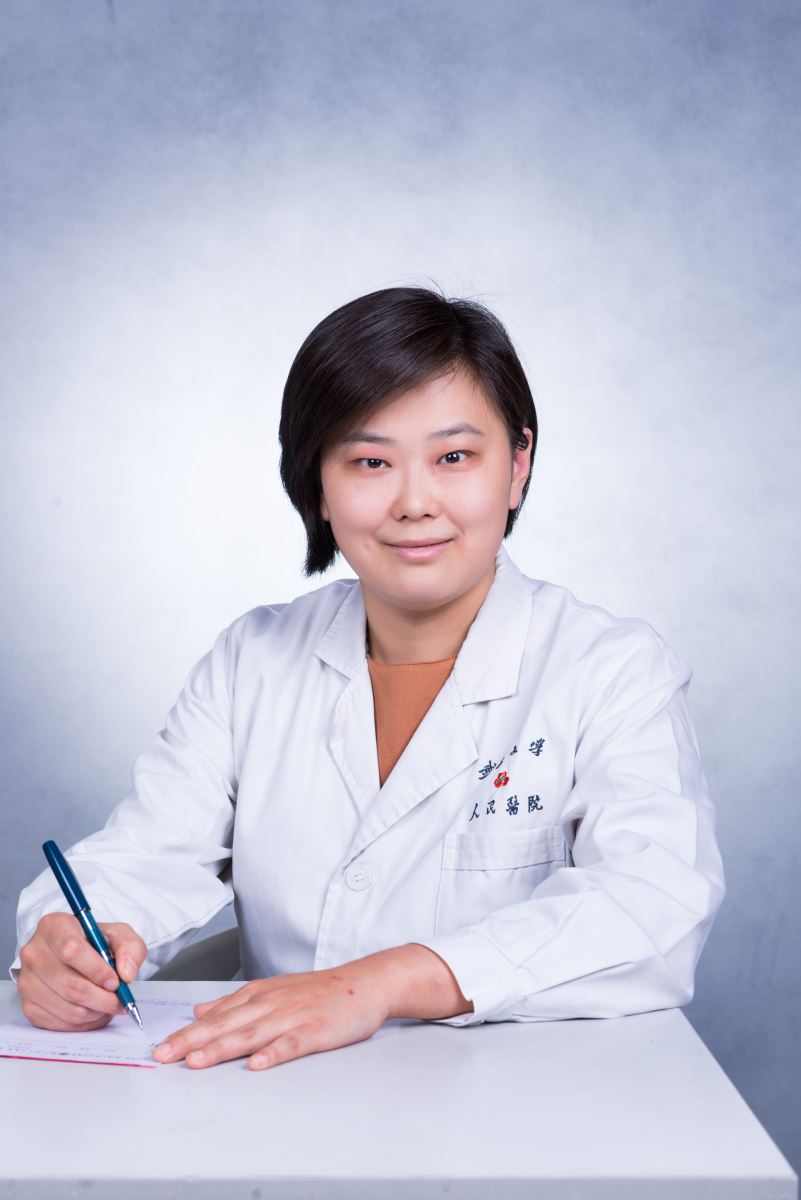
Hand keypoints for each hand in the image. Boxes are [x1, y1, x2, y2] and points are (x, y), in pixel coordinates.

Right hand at [17, 912, 146, 1031]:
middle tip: (119, 1000)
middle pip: (71, 985)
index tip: (115, 980)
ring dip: (96, 1012)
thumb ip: (130, 948)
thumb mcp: (119, 934)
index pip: (71, 950)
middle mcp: (34, 953)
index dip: (97, 970)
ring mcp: (28, 981)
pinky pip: (61, 1023)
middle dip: (103, 998)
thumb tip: (126, 973)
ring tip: (108, 1004)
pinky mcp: (29, 1005)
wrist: (76, 955)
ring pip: (68, 1008)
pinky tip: (93, 1010)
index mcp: (54, 926)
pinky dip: (84, 1022)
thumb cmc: (95, 943)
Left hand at [152, 957, 391, 1070]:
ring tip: (196, 1061)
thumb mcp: (273, 989)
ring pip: (250, 1034)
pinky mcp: (315, 1030)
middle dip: (191, 1042)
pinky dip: (273, 1053)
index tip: (160, 1049)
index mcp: (258, 995)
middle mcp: (270, 1004)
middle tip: (164, 1057)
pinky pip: (291, 1043)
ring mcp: (293, 1016)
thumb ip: (235, 1002)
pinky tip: (257, 1065)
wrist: (364, 983)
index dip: (186, 1034)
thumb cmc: (319, 990)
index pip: (215, 1017)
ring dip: (222, 1048)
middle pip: (225, 1025)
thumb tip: (200, 1011)